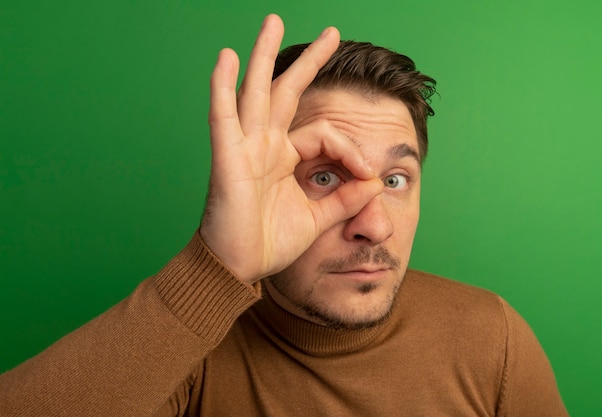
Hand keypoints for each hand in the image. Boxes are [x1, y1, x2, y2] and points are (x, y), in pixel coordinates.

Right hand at [200, 14, 382, 284]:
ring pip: (256, 92)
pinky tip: (227, 57)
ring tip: (272, 22)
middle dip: (309, 61)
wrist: (238, 269)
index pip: (325, 136)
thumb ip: (344, 199)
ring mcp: (244, 149)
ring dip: (264, 56)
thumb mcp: (317, 218)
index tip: (368, 174)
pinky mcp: (227, 160)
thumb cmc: (268, 243)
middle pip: (287, 92)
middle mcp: (265, 146)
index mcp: (284, 158)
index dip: (350, 149)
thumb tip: (375, 183)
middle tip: (331, 32)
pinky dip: (223, 87)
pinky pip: (224, 118)